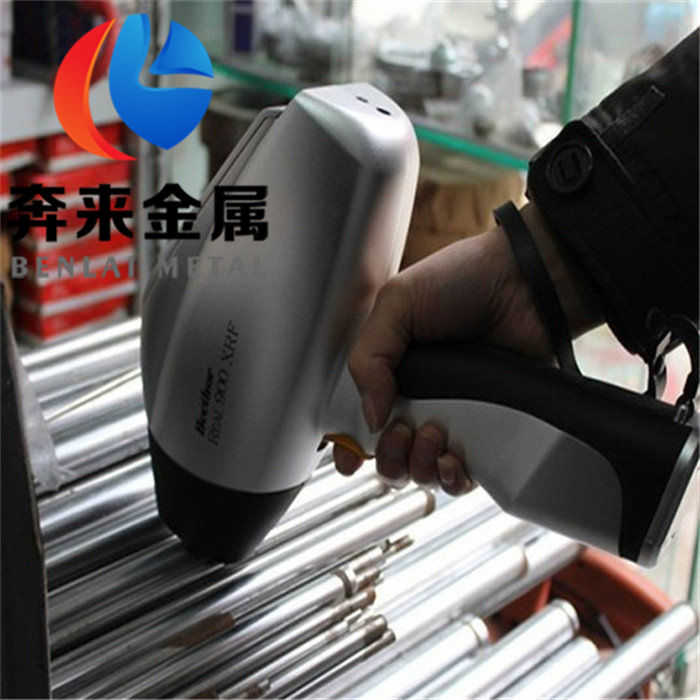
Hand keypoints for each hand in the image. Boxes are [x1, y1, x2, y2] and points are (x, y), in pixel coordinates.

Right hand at [334, 203, 600, 493]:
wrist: (525, 283)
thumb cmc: (462, 280)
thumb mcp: (397, 302)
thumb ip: (369, 356)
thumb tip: (369, 418)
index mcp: (388, 370)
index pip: (358, 419)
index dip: (349, 446)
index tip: (348, 458)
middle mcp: (417, 399)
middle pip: (387, 456)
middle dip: (387, 456)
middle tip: (401, 429)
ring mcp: (452, 417)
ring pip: (421, 472)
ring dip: (418, 465)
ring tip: (432, 431)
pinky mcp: (486, 432)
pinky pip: (462, 476)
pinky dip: (451, 479)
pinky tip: (452, 459)